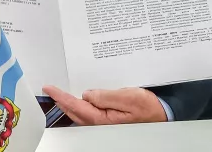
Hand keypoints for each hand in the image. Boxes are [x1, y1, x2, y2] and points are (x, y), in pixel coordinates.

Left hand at [42, 85, 168, 124]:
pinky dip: (80, 105)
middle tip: (50, 90)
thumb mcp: (128, 97)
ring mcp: (104, 122)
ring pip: (80, 113)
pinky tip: (79, 99)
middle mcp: (101, 122)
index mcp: (103, 118)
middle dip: (61, 101)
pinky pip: (89, 112)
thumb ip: (106, 96)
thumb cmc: (148, 107)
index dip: (61, 97)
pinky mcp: (109, 119)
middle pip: (75, 111)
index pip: (76, 106)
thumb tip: (87, 94)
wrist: (162, 114)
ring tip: (59, 93)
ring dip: (69, 103)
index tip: (49, 89)